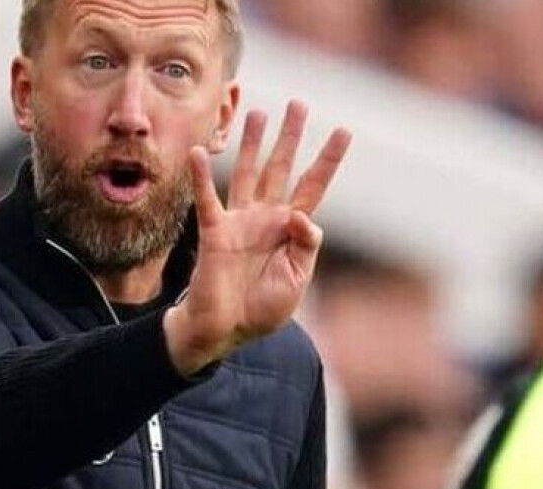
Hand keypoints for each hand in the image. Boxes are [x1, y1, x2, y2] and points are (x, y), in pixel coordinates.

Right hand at [165, 100, 350, 374]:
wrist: (226, 329)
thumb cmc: (262, 309)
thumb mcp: (297, 280)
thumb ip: (305, 246)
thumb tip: (301, 214)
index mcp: (291, 230)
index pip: (313, 186)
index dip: (328, 159)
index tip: (343, 130)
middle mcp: (266, 217)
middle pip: (281, 168)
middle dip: (290, 136)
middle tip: (298, 104)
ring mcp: (240, 221)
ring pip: (247, 172)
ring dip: (251, 143)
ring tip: (256, 112)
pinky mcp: (215, 231)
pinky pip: (207, 199)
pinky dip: (202, 176)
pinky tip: (199, 152)